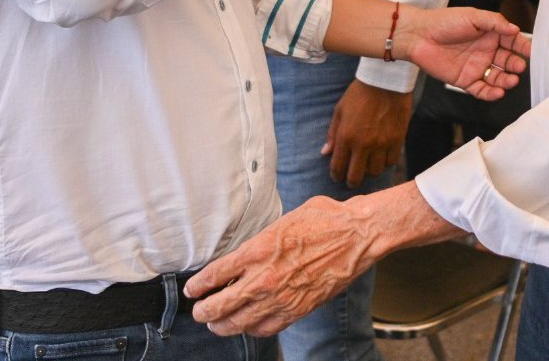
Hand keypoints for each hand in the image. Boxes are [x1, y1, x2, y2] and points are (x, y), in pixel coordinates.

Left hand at [188, 196, 374, 335]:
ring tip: (216, 324)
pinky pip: (266, 328)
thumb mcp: (283, 220)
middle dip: (204, 312)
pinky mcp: (298, 309)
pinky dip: (252, 329)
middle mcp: (264, 278)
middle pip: (220, 304)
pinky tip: (248, 325)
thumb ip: (261, 240)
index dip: (198, 286)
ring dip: (223, 325)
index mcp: (258, 250)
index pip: (215, 275)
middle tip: (199, 312)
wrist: (357, 235)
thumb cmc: (324, 220)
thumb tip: (246, 252)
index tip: (192, 291)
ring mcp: (281, 297)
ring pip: (240, 322)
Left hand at [323, 81, 410, 187]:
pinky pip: (391, 162)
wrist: (385, 81)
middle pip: (356, 177)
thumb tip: (325, 153)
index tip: (337, 176)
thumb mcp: (339, 111)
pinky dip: (385, 163)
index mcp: (346, 136)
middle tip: (351, 180)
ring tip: (367, 166)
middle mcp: (363, 144)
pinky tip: (381, 157)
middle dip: (351, 182)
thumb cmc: (359, 94)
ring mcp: (382, 144)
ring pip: (375, 172)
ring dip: (369, 172)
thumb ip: (332, 134)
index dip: (336, 175)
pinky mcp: (397, 140)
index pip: (338, 167)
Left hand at [396, 6, 528, 100]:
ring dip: (507, 80)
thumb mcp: (473, 16)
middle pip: (508, 61)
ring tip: (511, 80)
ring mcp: (477, 67)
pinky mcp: (466, 80)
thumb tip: (515, 30)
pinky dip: (491, 93)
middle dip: (516, 65)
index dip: (523, 47)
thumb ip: (495, 22)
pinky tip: (498, 92)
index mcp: (491, 34)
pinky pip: (482, 90)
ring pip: (498, 78)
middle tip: (520, 67)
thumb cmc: (444, 21)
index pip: (513, 41)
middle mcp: (487, 51)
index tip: (532, 52)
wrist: (418, 35)